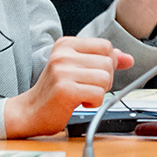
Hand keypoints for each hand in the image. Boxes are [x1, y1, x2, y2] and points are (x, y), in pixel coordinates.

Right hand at [3, 36, 132, 138]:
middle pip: (108, 63)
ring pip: (106, 78)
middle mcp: (63, 54)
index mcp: (66, 44)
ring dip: (99, 92)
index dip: (107, 64)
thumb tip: (129, 59)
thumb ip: (103, 60)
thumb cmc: (55, 91)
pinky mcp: (65, 90)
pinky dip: (93, 102)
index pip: (106, 46)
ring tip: (81, 95)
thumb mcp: (78, 69)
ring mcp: (62, 71)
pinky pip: (99, 94)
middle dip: (104, 80)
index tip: (94, 74)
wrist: (28, 113)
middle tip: (85, 88)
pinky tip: (78, 102)